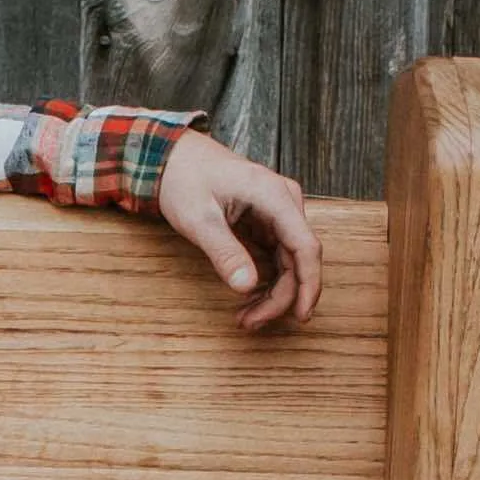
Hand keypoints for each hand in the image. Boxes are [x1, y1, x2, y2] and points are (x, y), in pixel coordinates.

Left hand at [153, 132, 321, 329]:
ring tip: (246, 317)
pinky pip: (276, 257)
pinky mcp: (266, 221)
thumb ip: (224, 252)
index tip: (301, 315)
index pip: (306, 247)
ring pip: (289, 262)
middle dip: (280, 297)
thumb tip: (246, 287)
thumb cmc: (184, 178)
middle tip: (251, 322)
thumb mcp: (199, 219)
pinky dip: (265, 280)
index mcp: (274, 196)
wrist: (171, 156)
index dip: (309, 285)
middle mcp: (284, 202)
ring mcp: (277, 211)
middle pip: (298, 260)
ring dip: (273, 293)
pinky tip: (248, 298)